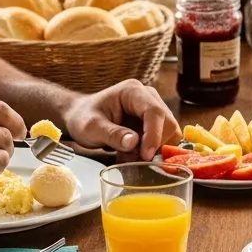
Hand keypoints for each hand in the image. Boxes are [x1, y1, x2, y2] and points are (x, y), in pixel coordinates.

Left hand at [61, 79, 181, 161]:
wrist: (80, 117)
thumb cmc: (83, 118)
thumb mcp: (91, 128)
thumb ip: (112, 134)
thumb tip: (134, 142)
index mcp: (132, 91)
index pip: (154, 111)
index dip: (154, 134)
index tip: (145, 155)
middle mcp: (148, 97)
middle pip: (167, 123)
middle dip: (155, 145)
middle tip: (134, 159)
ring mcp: (153, 109)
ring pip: (170, 133)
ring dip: (154, 150)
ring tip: (130, 156)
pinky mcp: (155, 122)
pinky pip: (165, 139)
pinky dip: (153, 151)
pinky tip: (134, 154)